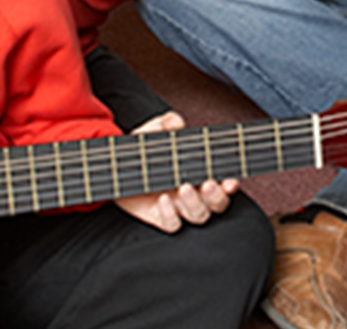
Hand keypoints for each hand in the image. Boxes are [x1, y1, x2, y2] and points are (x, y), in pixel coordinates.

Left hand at [114, 111, 236, 231]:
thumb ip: (166, 123)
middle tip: (208, 184)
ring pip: (199, 216)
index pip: (224, 183)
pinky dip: (171, 214)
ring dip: (195, 204)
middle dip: (217, 196)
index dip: (230, 185)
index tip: (230, 180)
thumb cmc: (141, 151)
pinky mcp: (160, 217)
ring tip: (183, 188)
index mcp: (198, 172)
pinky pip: (173, 224)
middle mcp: (193, 193)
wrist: (116, 169)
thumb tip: (177, 123)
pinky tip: (163, 199)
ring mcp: (178, 207)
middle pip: (217, 204)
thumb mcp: (152, 132)